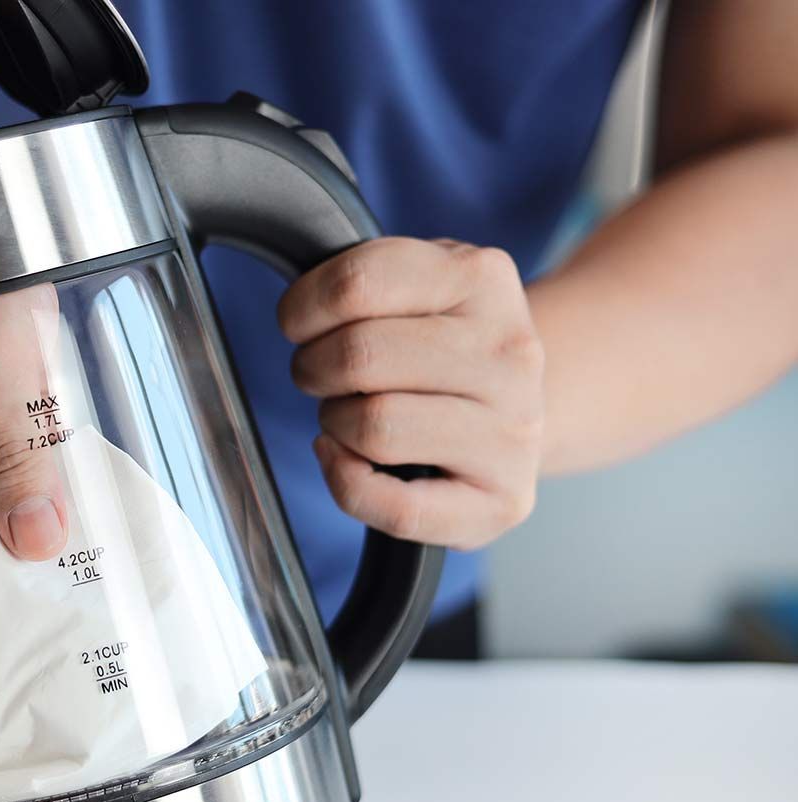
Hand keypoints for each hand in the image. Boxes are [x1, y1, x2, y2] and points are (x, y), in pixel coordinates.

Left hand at [281, 237, 545, 549]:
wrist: (518, 409)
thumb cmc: (444, 349)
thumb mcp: (418, 286)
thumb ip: (364, 282)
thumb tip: (301, 313)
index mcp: (482, 278)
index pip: (357, 284)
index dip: (303, 308)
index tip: (299, 323)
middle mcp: (508, 352)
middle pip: (358, 356)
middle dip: (314, 368)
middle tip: (322, 374)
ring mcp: (513, 431)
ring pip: (374, 426)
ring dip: (336, 423)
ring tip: (350, 415)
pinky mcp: (503, 501)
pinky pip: (398, 508)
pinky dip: (347, 484)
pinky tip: (348, 460)